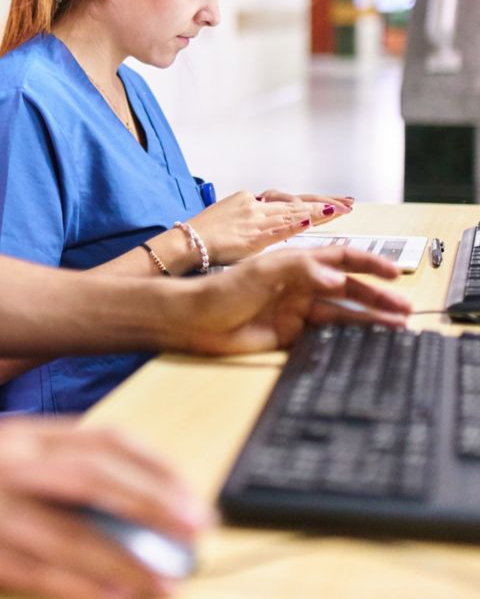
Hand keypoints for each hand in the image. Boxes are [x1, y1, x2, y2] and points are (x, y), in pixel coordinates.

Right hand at [0, 419, 210, 598]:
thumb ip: (43, 463)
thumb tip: (108, 484)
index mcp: (19, 435)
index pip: (102, 440)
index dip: (152, 465)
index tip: (188, 490)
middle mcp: (6, 460)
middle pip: (95, 477)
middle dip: (153, 502)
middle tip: (195, 528)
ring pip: (69, 531)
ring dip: (123, 558)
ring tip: (164, 579)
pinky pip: (30, 569)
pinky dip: (74, 586)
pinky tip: (106, 598)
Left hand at [173, 246, 410, 355]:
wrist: (195, 321)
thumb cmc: (222, 290)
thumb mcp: (263, 271)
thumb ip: (302, 270)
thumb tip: (337, 280)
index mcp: (296, 262)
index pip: (341, 259)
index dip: (369, 264)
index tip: (393, 273)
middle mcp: (300, 284)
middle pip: (348, 288)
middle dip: (377, 296)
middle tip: (404, 308)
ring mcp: (297, 309)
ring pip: (341, 312)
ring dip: (369, 318)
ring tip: (396, 326)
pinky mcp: (290, 334)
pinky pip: (325, 333)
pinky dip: (347, 335)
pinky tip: (367, 339)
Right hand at [188, 190, 352, 264]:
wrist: (186, 244)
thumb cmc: (203, 239)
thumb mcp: (231, 225)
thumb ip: (255, 226)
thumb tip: (277, 233)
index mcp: (250, 202)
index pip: (287, 199)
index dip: (312, 202)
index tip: (333, 203)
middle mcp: (254, 205)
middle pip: (295, 201)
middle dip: (323, 203)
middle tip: (347, 204)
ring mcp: (254, 218)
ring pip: (292, 211)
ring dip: (318, 212)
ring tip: (340, 211)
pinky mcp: (251, 233)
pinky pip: (279, 227)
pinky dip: (297, 224)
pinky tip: (315, 222)